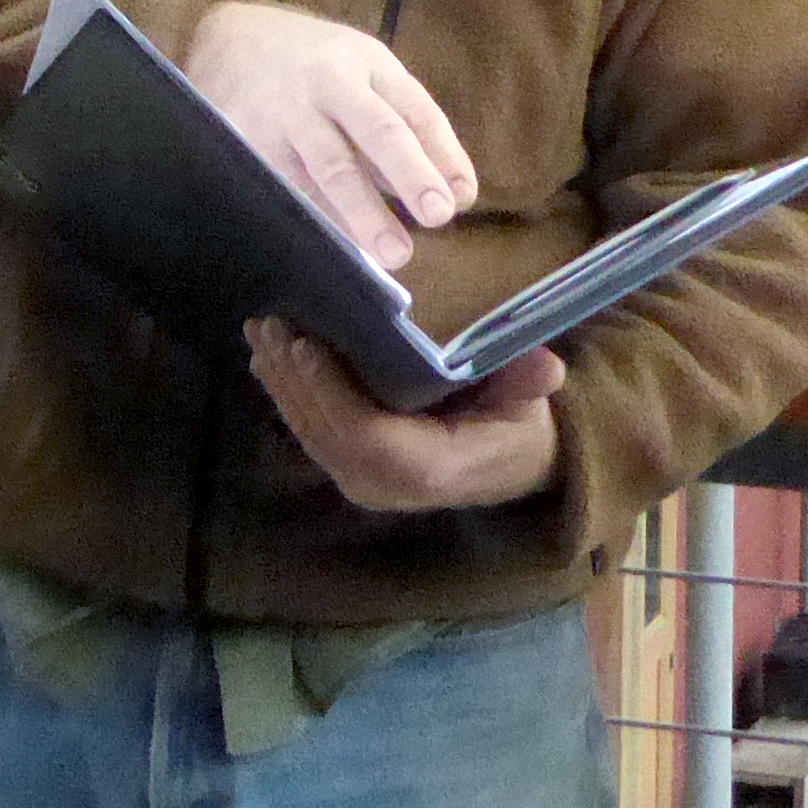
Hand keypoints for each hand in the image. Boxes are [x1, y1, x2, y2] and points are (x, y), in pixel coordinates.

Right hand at [185, 0, 475, 269]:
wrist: (226, 37)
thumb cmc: (314, 67)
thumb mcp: (364, 73)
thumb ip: (407, 126)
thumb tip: (455, 194)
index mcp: (367, 62)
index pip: (414, 109)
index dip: (442, 153)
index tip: (461, 199)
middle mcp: (329, 82)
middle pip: (377, 129)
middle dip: (410, 173)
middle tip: (439, 215)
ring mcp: (287, 112)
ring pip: (329, 165)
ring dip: (364, 212)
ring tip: (393, 253)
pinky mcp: (250, 141)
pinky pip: (289, 186)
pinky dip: (318, 219)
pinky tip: (338, 249)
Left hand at [247, 317, 564, 513]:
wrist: (512, 470)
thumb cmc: (517, 429)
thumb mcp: (530, 405)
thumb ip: (528, 385)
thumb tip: (547, 368)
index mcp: (428, 468)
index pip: (364, 434)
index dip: (330, 392)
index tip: (305, 345)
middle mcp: (385, 485)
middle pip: (324, 432)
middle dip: (292, 378)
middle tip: (268, 323)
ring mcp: (364, 483)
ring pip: (310, 433)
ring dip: (281, 383)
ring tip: (260, 331)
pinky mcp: (352, 472)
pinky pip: (313, 435)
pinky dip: (288, 395)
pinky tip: (269, 360)